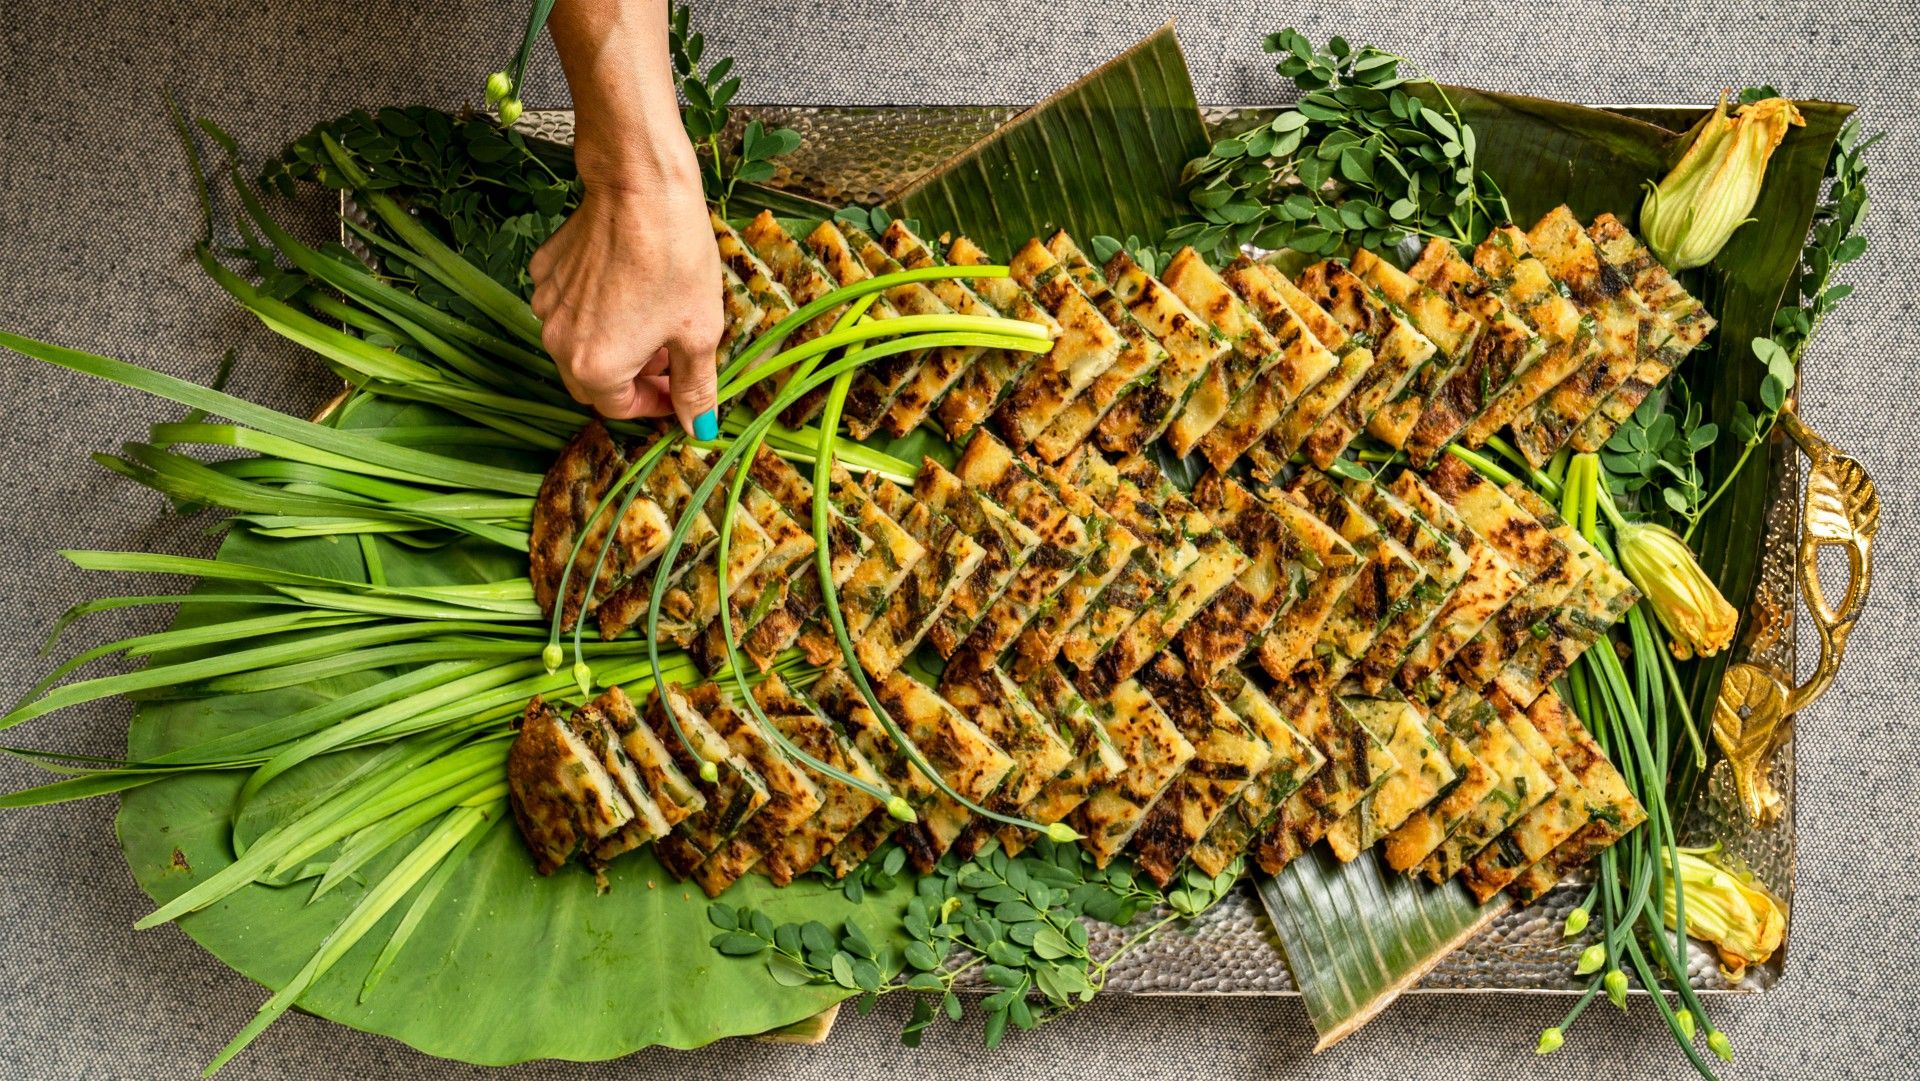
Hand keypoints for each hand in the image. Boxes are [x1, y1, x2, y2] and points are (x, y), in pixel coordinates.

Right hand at [529, 165, 723, 436]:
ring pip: (577, 346)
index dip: (656, 405)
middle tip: (670, 358)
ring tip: (653, 319)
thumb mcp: (699, 333)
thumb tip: (699, 428)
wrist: (642, 188)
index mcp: (595, 368)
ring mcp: (547, 305)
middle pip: (594, 383)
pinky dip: (594, 311)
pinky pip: (567, 307)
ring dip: (614, 347)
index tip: (681, 390)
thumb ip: (695, 388)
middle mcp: (558, 343)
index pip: (622, 410)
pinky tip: (628, 287)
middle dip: (633, 380)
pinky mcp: (545, 271)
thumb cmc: (675, 259)